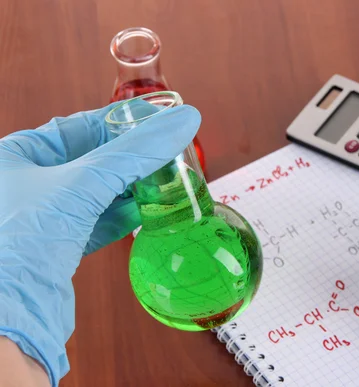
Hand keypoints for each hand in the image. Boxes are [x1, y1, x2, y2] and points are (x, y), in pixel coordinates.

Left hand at [0, 103, 200, 385]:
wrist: (8, 315)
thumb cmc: (23, 241)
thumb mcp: (84, 182)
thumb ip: (136, 151)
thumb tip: (183, 121)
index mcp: (17, 155)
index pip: (81, 126)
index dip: (123, 122)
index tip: (159, 121)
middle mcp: (26, 183)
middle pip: (93, 159)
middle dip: (131, 158)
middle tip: (168, 153)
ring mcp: (43, 217)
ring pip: (98, 192)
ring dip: (132, 188)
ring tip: (165, 180)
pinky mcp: (57, 248)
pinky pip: (96, 221)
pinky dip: (122, 215)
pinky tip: (146, 211)